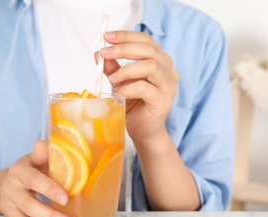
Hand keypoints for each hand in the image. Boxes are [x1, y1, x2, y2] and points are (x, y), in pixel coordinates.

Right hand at [0, 140, 73, 216]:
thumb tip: (44, 143)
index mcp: (19, 172)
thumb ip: (42, 154)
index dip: (49, 190)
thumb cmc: (29, 170)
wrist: (6, 184)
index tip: (66, 199)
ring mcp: (9, 207)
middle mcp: (11, 190)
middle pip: (29, 206)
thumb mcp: (34, 159)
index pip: (34, 180)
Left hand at [95, 31, 178, 145]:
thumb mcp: (119, 82)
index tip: (106, 37)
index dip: (126, 36)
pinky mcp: (163, 102)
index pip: (146, 41)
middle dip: (124, 48)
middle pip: (149, 50)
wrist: (141, 130)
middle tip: (105, 53)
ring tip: (112, 79)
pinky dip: (129, 88)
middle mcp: (168, 71)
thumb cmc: (132, 104)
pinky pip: (146, 88)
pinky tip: (119, 93)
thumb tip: (98, 53)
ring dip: (127, 69)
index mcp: (159, 61)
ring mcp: (168, 86)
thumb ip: (112, 68)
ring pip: (151, 66)